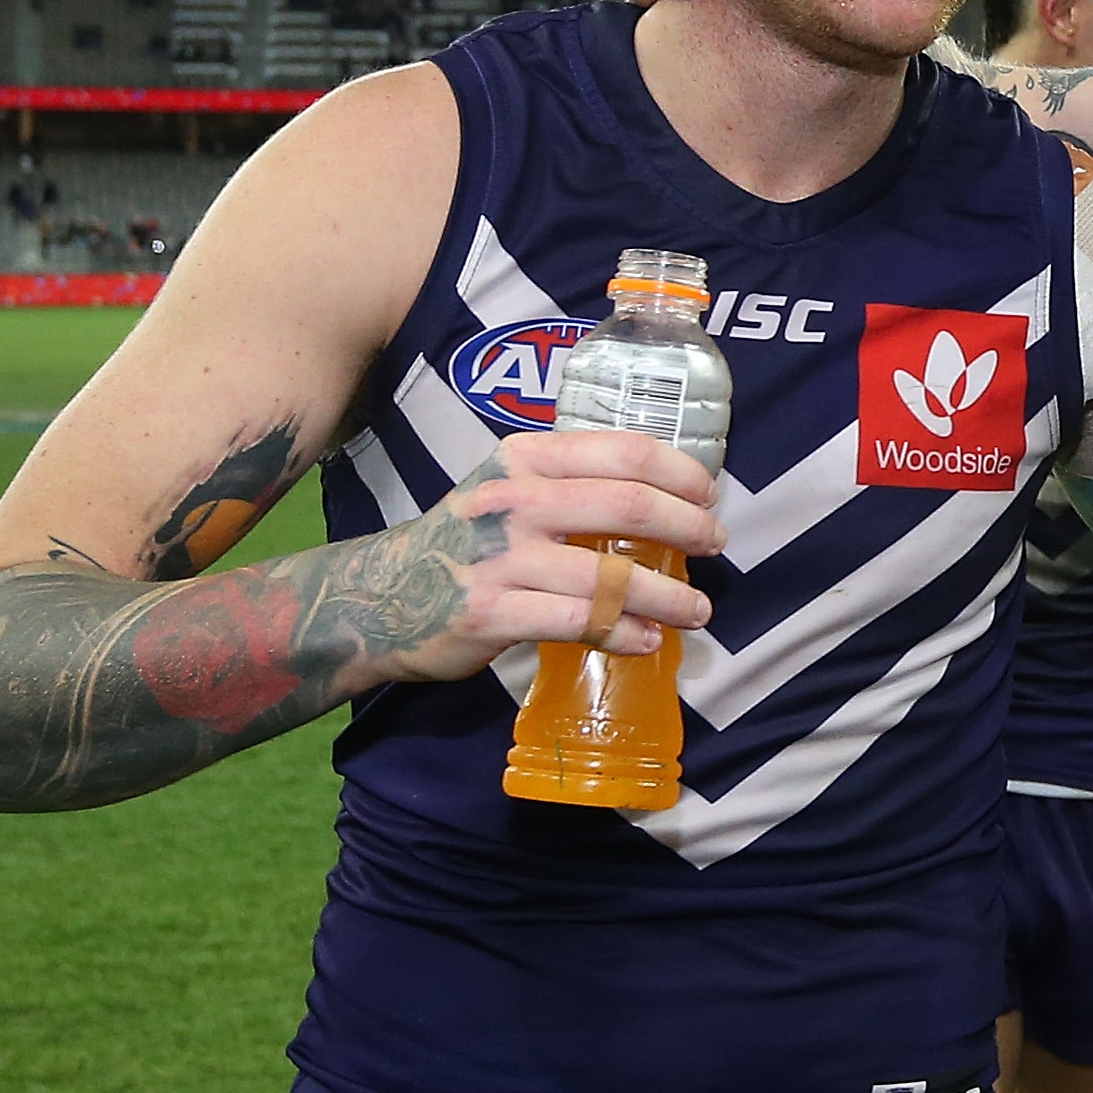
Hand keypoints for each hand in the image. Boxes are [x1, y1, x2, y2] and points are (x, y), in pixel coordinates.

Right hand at [378, 429, 723, 681]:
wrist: (378, 596)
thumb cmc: (463, 542)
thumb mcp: (505, 490)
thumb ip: (568, 484)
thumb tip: (662, 499)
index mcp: (525, 459)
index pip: (622, 452)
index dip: (680, 474)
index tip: (708, 496)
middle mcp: (514, 500)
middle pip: (628, 505)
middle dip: (688, 527)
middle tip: (714, 547)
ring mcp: (501, 558)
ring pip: (611, 575)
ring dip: (669, 597)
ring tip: (696, 611)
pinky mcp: (490, 612)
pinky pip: (580, 622)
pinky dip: (625, 633)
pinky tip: (647, 641)